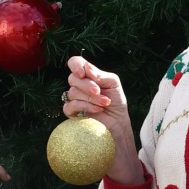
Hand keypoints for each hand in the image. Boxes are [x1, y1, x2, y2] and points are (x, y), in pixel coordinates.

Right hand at [64, 56, 144, 184]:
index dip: (75, 65)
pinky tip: (98, 110)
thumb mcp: (113, 84)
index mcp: (88, 76)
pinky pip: (71, 106)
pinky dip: (85, 106)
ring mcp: (73, 99)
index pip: (75, 63)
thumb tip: (86, 69)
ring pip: (72, 92)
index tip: (83, 73)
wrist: (118, 125)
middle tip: (99, 91)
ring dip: (91, 98)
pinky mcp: (71, 113)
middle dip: (87, 85)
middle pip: (72, 78)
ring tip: (105, 104)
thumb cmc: (116, 103)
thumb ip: (100, 74)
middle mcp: (79, 86)